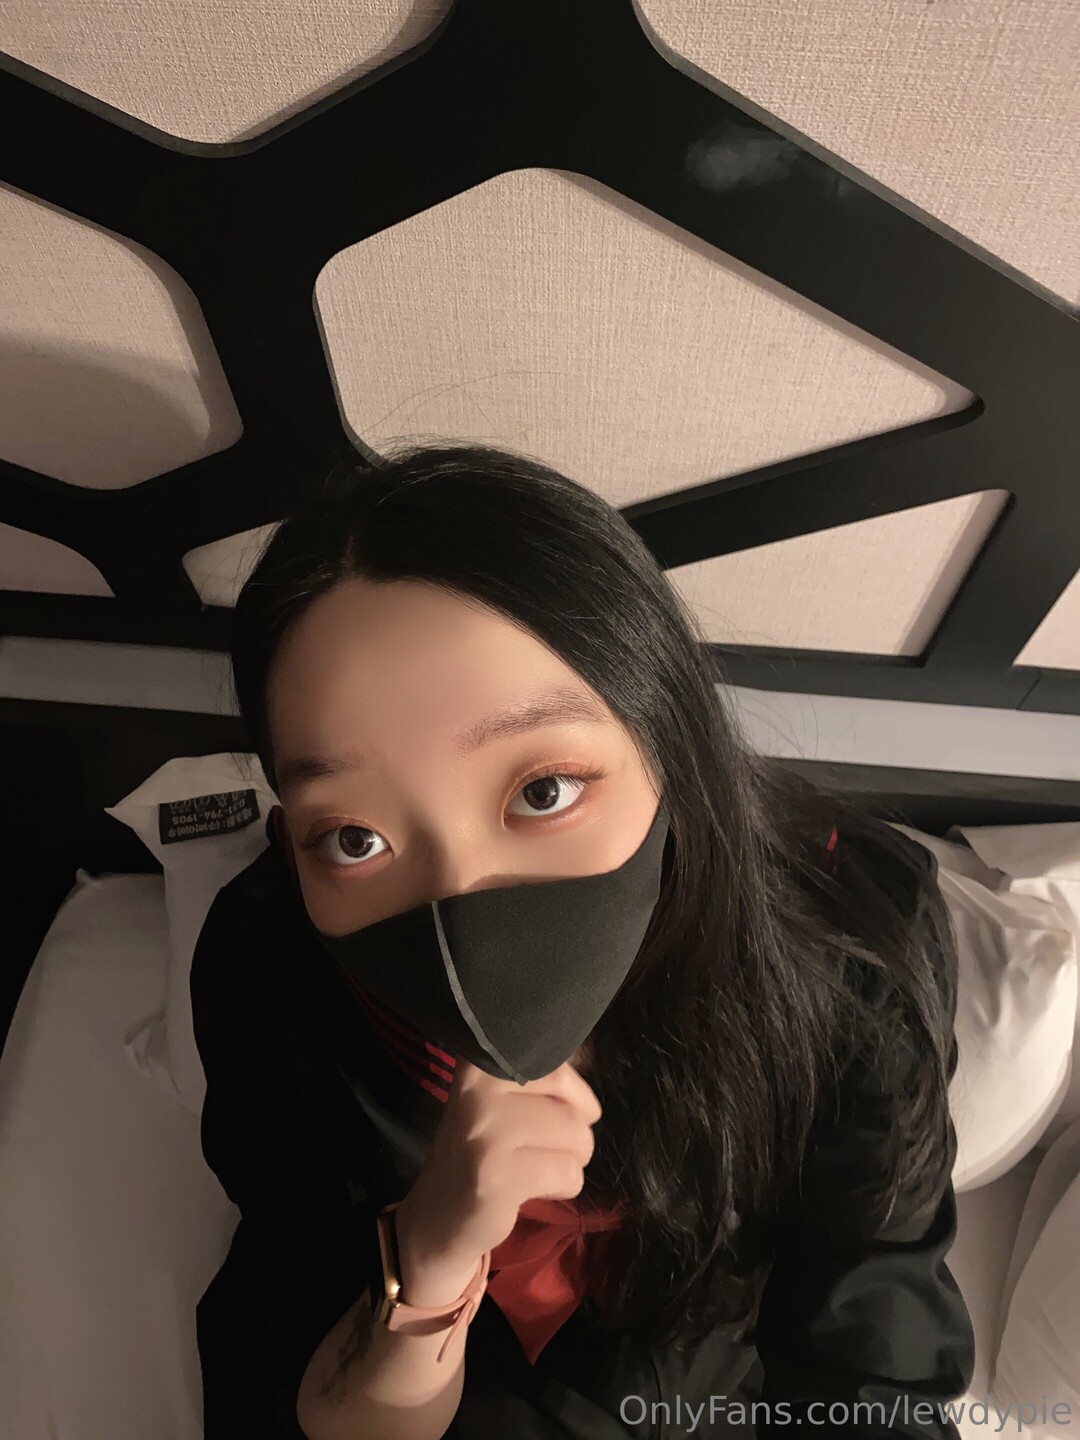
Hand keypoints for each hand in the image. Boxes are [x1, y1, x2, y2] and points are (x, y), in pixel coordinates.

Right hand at [393, 1058, 601, 1306]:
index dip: (571, 1092)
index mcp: (481, 1062)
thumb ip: (540, 1074)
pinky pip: (568, 1174)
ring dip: (570, 1160)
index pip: (556, 1064)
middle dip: (575, 1132)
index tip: (548, 1111)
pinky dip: (563, 1186)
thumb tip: (590, 1057)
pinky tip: (530, 1188)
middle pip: (572, 1105)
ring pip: (576, 1138)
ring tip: (536, 1166)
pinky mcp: (497, 1177)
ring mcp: (486, 1132)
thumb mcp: (500, 1098)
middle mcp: (479, 1088)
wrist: (438, 1214)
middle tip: (543, 1146)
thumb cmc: (484, 1148)